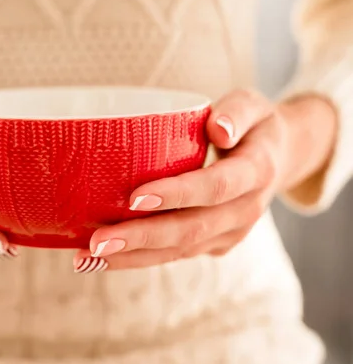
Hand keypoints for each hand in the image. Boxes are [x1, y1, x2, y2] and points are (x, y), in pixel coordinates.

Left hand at [73, 89, 336, 272]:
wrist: (276, 158)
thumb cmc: (251, 125)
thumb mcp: (253, 105)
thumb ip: (237, 112)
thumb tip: (218, 129)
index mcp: (257, 171)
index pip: (216, 186)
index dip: (177, 194)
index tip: (134, 198)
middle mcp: (245, 210)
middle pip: (191, 229)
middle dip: (142, 238)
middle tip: (96, 242)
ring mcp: (230, 233)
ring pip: (180, 250)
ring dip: (132, 257)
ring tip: (87, 258)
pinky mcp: (214, 244)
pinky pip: (175, 254)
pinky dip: (138, 259)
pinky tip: (103, 259)